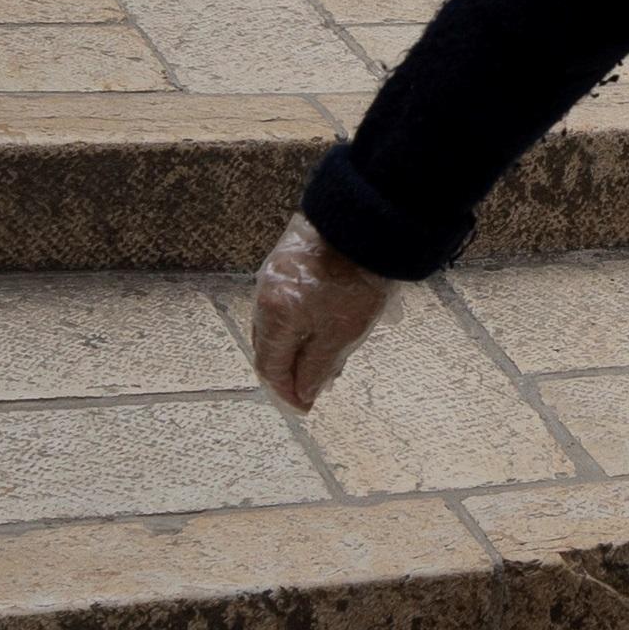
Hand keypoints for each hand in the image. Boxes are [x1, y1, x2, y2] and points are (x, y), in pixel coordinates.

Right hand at [247, 213, 398, 412]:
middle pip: (268, 347)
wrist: (364, 221)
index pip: (269, 367)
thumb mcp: (341, 334)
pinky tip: (322, 328)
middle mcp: (264, 296)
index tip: (305, 408)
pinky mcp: (286, 261)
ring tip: (325, 360)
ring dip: (296, 348)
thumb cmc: (355, 279)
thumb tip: (302, 394)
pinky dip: (299, 324)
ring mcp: (273, 275)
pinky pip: (285, 304)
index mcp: (273, 317)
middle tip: (314, 388)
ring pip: (277, 325)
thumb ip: (316, 368)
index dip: (286, 392)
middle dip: (289, 372)